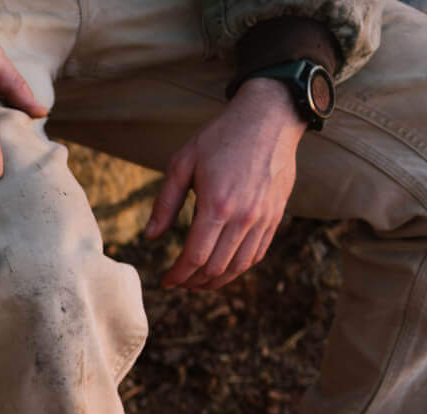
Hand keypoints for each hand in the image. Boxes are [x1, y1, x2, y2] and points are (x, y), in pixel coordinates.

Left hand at [145, 81, 306, 290]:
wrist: (270, 117)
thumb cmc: (221, 137)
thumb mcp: (182, 163)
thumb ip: (165, 203)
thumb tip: (150, 237)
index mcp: (217, 205)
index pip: (195, 257)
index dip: (178, 275)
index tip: (166, 281)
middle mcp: (244, 216)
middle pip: (216, 267)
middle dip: (193, 281)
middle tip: (179, 282)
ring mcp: (264, 217)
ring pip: (239, 265)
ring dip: (217, 281)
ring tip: (198, 282)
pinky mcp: (276, 214)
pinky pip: (258, 252)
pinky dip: (239, 267)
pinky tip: (223, 268)